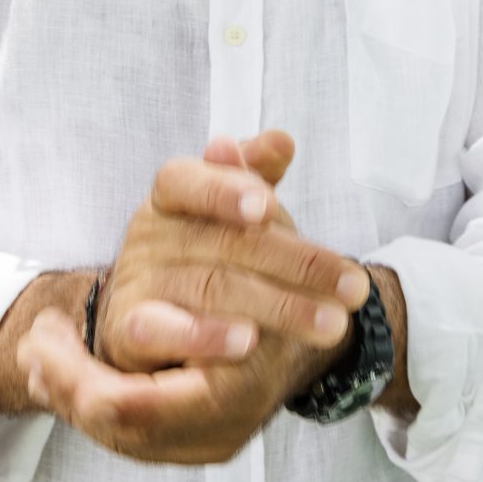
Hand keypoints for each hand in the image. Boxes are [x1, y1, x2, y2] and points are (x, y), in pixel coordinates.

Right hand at [15, 133, 363, 464]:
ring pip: (209, 289)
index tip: (268, 206)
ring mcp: (136, 283)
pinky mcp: (130, 332)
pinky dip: (204, 336)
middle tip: (353, 289)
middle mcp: (148, 236)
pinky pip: (160, 332)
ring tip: (330, 323)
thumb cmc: (206, 256)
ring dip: (277, 307)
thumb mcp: (235, 213)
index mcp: (171, 197)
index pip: (185, 180)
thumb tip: (280, 140)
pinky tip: (247, 341)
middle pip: (222, 243)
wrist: (158, 324)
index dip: (224, 190)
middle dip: (297, 265)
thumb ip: (255, 177)